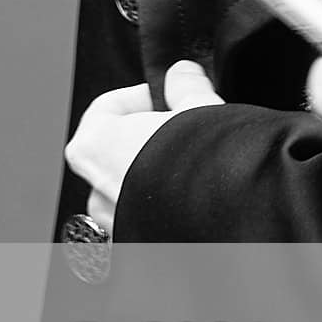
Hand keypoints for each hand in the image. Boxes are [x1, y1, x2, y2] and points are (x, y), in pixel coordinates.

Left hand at [63, 60, 222, 230]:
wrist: (226, 221)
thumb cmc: (201, 166)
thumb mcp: (198, 105)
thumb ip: (184, 85)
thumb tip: (182, 74)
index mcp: (95, 147)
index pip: (107, 107)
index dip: (142, 95)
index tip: (170, 95)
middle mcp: (97, 189)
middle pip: (118, 148)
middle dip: (152, 137)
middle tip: (187, 129)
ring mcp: (117, 225)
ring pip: (132, 186)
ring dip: (158, 173)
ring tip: (197, 165)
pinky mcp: (140, 247)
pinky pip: (147, 217)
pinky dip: (166, 205)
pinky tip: (197, 196)